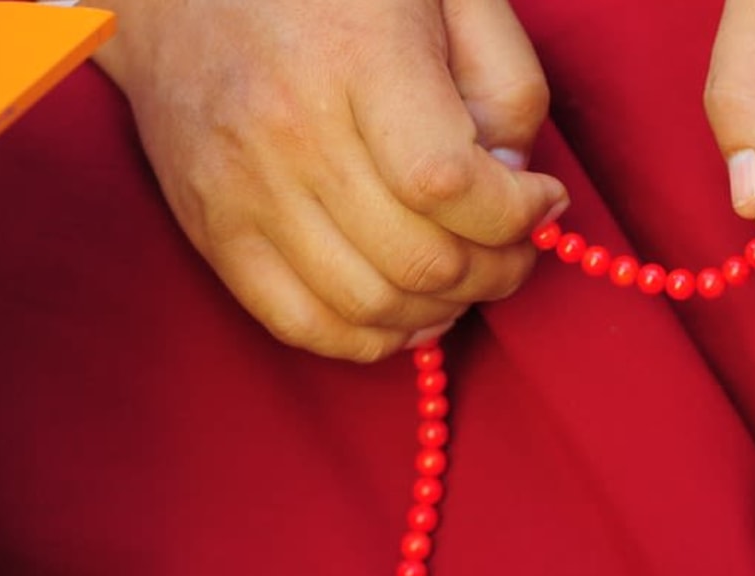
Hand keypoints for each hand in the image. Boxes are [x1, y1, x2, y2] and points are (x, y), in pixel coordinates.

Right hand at [88, 0, 566, 360]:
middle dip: (497, 269)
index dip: (515, 214)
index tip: (541, 200)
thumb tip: (514, 181)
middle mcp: (292, 133)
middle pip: (419, 259)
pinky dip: (372, 337)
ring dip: (444, 309)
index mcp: (357, 60)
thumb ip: (504, 81)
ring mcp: (243, 191)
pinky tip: (412, 309)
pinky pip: (301, 324)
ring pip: (370, 306)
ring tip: (469, 274)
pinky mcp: (213, 231)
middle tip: (515, 245)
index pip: (447, 183)